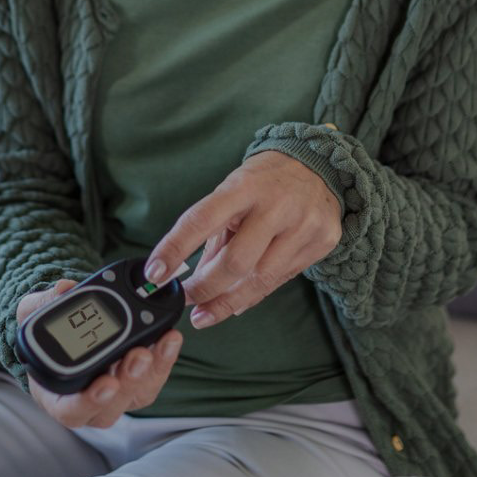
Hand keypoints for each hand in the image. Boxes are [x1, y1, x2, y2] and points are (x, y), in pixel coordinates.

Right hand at [15, 280, 182, 428]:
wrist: (68, 328)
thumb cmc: (46, 329)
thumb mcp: (32, 311)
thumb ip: (42, 301)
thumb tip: (63, 289)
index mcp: (56, 395)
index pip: (70, 411)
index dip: (89, 402)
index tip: (106, 383)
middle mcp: (88, 402)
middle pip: (111, 407)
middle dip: (129, 381)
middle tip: (139, 355)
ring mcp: (116, 395)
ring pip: (137, 395)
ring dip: (152, 371)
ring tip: (161, 342)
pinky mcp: (137, 382)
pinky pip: (154, 378)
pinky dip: (164, 359)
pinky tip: (170, 338)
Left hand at [147, 151, 341, 328]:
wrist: (318, 163)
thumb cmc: (264, 181)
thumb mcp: (233, 192)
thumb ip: (214, 234)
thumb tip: (190, 278)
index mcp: (244, 186)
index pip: (202, 220)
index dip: (175, 249)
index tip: (154, 274)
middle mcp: (276, 205)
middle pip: (235, 262)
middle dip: (205, 288)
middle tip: (185, 301)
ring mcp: (303, 225)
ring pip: (260, 280)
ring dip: (227, 302)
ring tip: (205, 313)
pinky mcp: (321, 242)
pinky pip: (281, 280)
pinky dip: (254, 294)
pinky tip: (237, 301)